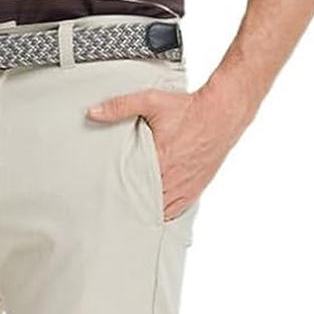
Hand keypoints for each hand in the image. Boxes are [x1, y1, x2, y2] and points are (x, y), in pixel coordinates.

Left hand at [85, 83, 250, 219]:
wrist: (221, 113)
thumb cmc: (187, 108)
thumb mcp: (151, 101)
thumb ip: (120, 106)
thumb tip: (93, 112)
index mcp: (161, 160)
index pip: (132, 188)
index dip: (117, 194)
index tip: (103, 196)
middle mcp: (174, 179)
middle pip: (146, 203)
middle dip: (129, 204)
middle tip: (110, 206)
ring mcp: (186, 186)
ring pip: (161, 210)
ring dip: (146, 210)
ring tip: (127, 211)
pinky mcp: (196, 188)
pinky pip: (177, 210)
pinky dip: (164, 212)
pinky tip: (152, 211)